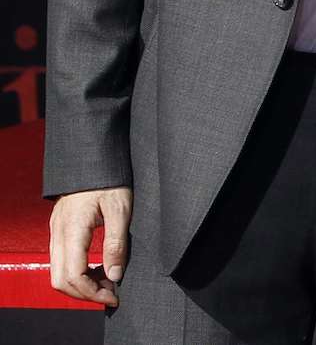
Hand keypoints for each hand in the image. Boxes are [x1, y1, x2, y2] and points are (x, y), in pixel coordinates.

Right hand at [49, 186, 131, 305]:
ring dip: (81, 284)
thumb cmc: (110, 179)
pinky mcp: (60, 230)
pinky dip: (78, 272)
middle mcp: (58, 234)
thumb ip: (116, 243)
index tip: (114, 296)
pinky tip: (99, 267)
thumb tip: (114, 275)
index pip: (73, 276)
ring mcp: (56, 232)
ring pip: (58, 272)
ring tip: (108, 282)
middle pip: (60, 280)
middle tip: (111, 294)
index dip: (92, 292)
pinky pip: (61, 260)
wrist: (93, 158)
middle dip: (85, 293)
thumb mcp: (120, 209)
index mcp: (72, 230)